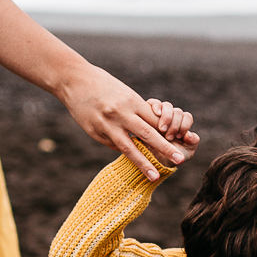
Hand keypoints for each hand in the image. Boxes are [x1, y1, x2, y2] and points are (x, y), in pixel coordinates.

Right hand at [61, 64, 197, 180]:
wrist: (74, 79)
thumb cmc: (103, 84)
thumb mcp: (124, 93)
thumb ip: (136, 111)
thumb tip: (149, 130)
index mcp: (132, 101)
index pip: (156, 120)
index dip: (170, 132)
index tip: (182, 142)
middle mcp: (121, 113)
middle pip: (148, 134)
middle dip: (165, 148)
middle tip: (180, 160)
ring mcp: (107, 125)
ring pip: (130, 148)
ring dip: (144, 163)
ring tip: (155, 176)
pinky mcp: (96, 133)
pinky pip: (113, 146)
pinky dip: (123, 151)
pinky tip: (130, 158)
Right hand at [146, 99, 198, 165]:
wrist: (150, 162)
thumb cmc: (168, 157)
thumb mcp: (183, 154)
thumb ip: (192, 143)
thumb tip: (190, 135)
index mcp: (181, 124)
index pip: (187, 117)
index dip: (185, 125)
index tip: (179, 136)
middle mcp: (171, 118)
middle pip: (177, 112)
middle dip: (175, 124)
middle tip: (169, 137)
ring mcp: (159, 114)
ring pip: (166, 106)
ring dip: (167, 117)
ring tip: (162, 129)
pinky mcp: (146, 112)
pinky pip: (153, 103)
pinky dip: (156, 106)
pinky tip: (156, 114)